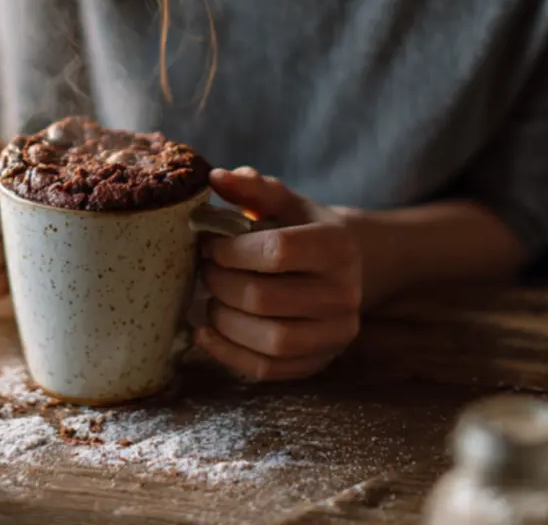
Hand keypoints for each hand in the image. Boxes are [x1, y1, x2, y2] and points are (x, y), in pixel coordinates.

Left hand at [195, 167, 362, 380]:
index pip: (276, 251)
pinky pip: (267, 370)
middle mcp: (344, 294)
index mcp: (337, 246)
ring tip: (210, 299)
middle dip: (220, 284)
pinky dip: (228, 354)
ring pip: (270, 340)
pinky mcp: (319, 363)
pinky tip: (207, 332)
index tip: (209, 244)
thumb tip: (216, 177)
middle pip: (265, 299)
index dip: (231, 250)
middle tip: (204, 271)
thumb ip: (252, 187)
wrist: (340, 270)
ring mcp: (336, 334)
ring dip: (224, 320)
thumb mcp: (284, 203)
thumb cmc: (302, 230)